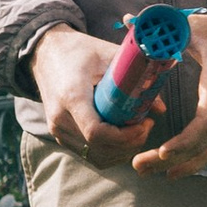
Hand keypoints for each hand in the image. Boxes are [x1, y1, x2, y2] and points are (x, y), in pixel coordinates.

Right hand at [28, 22, 157, 165]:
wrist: (46, 53)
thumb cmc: (79, 50)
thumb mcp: (109, 56)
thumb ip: (135, 79)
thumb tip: (161, 109)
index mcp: (71, 96)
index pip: (96, 132)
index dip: (125, 136)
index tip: (145, 123)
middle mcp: (60, 118)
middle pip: (99, 148)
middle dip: (130, 143)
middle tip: (147, 126)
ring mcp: (57, 130)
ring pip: (95, 156)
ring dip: (122, 151)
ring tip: (138, 132)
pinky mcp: (60, 135)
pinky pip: (88, 155)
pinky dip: (110, 153)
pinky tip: (124, 139)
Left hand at [133, 7, 206, 178]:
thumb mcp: (198, 26)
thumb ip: (164, 28)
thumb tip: (130, 23)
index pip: (206, 124)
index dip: (184, 142)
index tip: (162, 152)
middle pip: (202, 146)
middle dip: (169, 160)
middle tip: (138, 166)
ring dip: (181, 166)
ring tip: (150, 172)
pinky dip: (195, 161)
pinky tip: (174, 169)